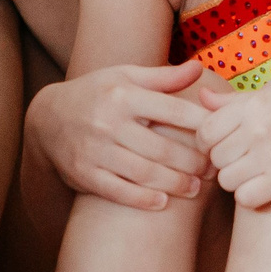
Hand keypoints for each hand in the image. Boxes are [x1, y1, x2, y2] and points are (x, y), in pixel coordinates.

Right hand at [28, 58, 213, 209]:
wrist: (47, 118)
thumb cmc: (97, 94)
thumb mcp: (126, 77)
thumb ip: (164, 77)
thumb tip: (200, 68)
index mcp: (124, 95)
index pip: (173, 110)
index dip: (202, 125)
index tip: (222, 137)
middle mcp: (109, 122)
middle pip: (162, 147)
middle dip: (193, 162)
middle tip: (214, 170)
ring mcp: (96, 150)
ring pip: (143, 172)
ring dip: (174, 184)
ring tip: (195, 189)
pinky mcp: (85, 173)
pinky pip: (118, 191)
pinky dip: (142, 199)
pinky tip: (163, 203)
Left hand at [195, 67, 270, 209]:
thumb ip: (236, 100)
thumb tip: (202, 97)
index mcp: (254, 104)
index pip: (205, 130)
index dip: (209, 143)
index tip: (225, 148)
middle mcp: (258, 128)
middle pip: (214, 157)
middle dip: (226, 162)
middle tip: (245, 162)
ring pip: (226, 180)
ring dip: (238, 181)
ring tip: (257, 175)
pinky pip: (245, 198)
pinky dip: (252, 197)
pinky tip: (267, 188)